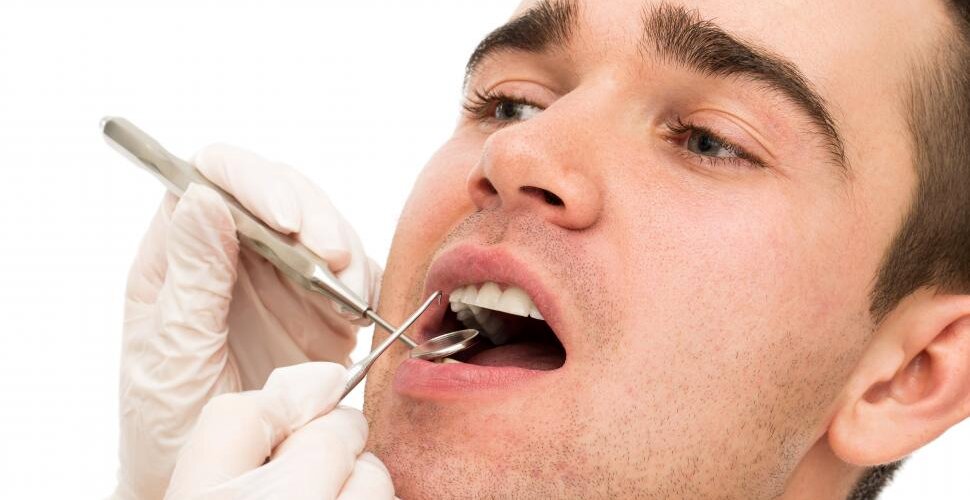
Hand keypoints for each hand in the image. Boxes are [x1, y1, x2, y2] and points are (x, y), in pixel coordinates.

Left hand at [114, 145, 380, 498]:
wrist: (214, 481)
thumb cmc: (169, 424)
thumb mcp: (172, 355)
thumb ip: (192, 278)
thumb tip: (203, 197)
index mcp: (180, 254)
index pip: (212, 177)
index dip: (252, 182)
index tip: (286, 219)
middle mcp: (233, 254)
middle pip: (279, 194)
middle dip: (314, 217)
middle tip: (333, 258)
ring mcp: (278, 279)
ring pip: (322, 229)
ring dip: (344, 253)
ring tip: (349, 295)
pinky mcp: (318, 307)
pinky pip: (352, 274)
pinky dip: (365, 285)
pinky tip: (358, 312)